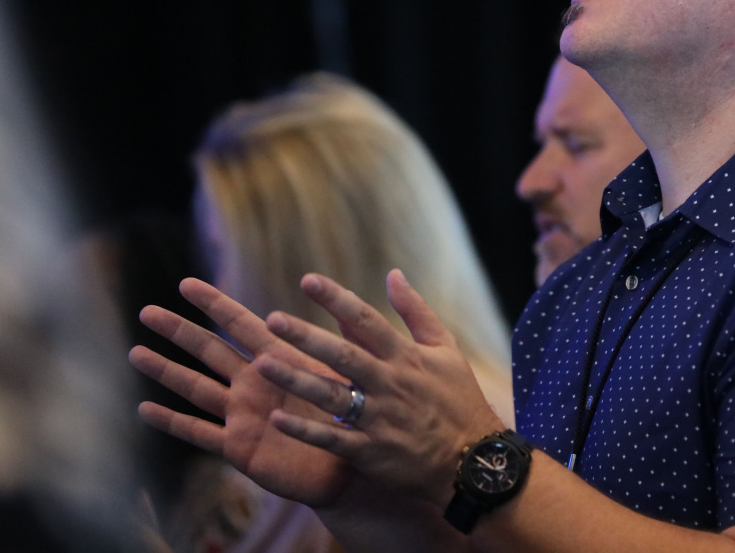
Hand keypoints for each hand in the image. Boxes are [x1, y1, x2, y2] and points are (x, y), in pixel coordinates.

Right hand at [129, 278, 353, 506]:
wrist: (351, 466)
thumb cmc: (352, 415)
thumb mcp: (345, 370)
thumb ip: (342, 334)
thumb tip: (336, 294)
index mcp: (279, 359)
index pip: (240, 324)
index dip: (214, 304)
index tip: (186, 283)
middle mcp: (255, 383)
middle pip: (209, 350)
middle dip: (179, 331)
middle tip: (146, 311)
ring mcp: (243, 414)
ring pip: (196, 388)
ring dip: (166, 371)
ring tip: (135, 353)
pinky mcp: (239, 447)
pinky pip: (200, 433)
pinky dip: (173, 422)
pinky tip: (145, 410)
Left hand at [253, 268, 504, 506]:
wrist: (473, 461)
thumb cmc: (458, 399)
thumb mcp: (446, 348)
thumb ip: (416, 310)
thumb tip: (393, 273)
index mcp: (407, 356)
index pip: (367, 320)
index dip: (336, 299)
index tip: (307, 280)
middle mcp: (390, 384)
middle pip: (343, 355)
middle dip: (307, 336)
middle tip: (272, 319)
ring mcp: (380, 419)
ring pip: (332, 395)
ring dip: (295, 379)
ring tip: (261, 363)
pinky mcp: (371, 451)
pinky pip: (333, 438)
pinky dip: (305, 429)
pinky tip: (276, 418)